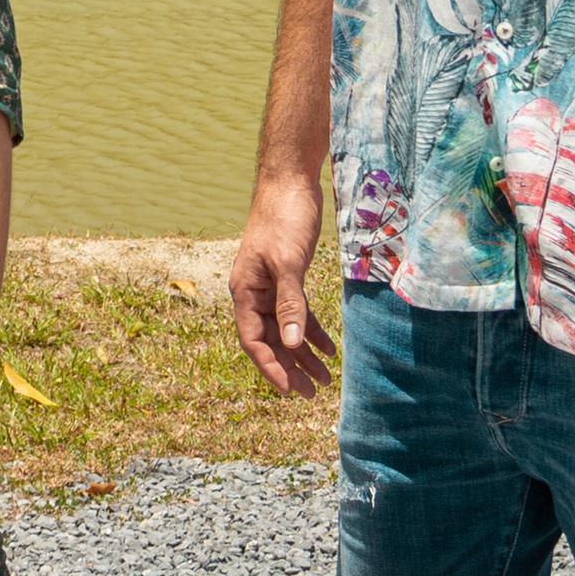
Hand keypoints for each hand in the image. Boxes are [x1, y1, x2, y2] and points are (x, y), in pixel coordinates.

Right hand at [227, 175, 338, 395]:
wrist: (290, 181)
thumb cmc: (284, 218)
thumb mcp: (288, 262)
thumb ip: (290, 303)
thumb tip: (293, 344)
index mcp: (245, 291)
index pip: (254, 341)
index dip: (271, 368)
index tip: (290, 391)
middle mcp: (254, 293)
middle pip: (270, 341)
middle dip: (290, 368)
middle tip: (312, 394)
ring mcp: (270, 286)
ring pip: (286, 330)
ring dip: (304, 354)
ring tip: (325, 380)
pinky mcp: (288, 276)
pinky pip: (298, 313)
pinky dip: (312, 331)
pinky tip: (329, 349)